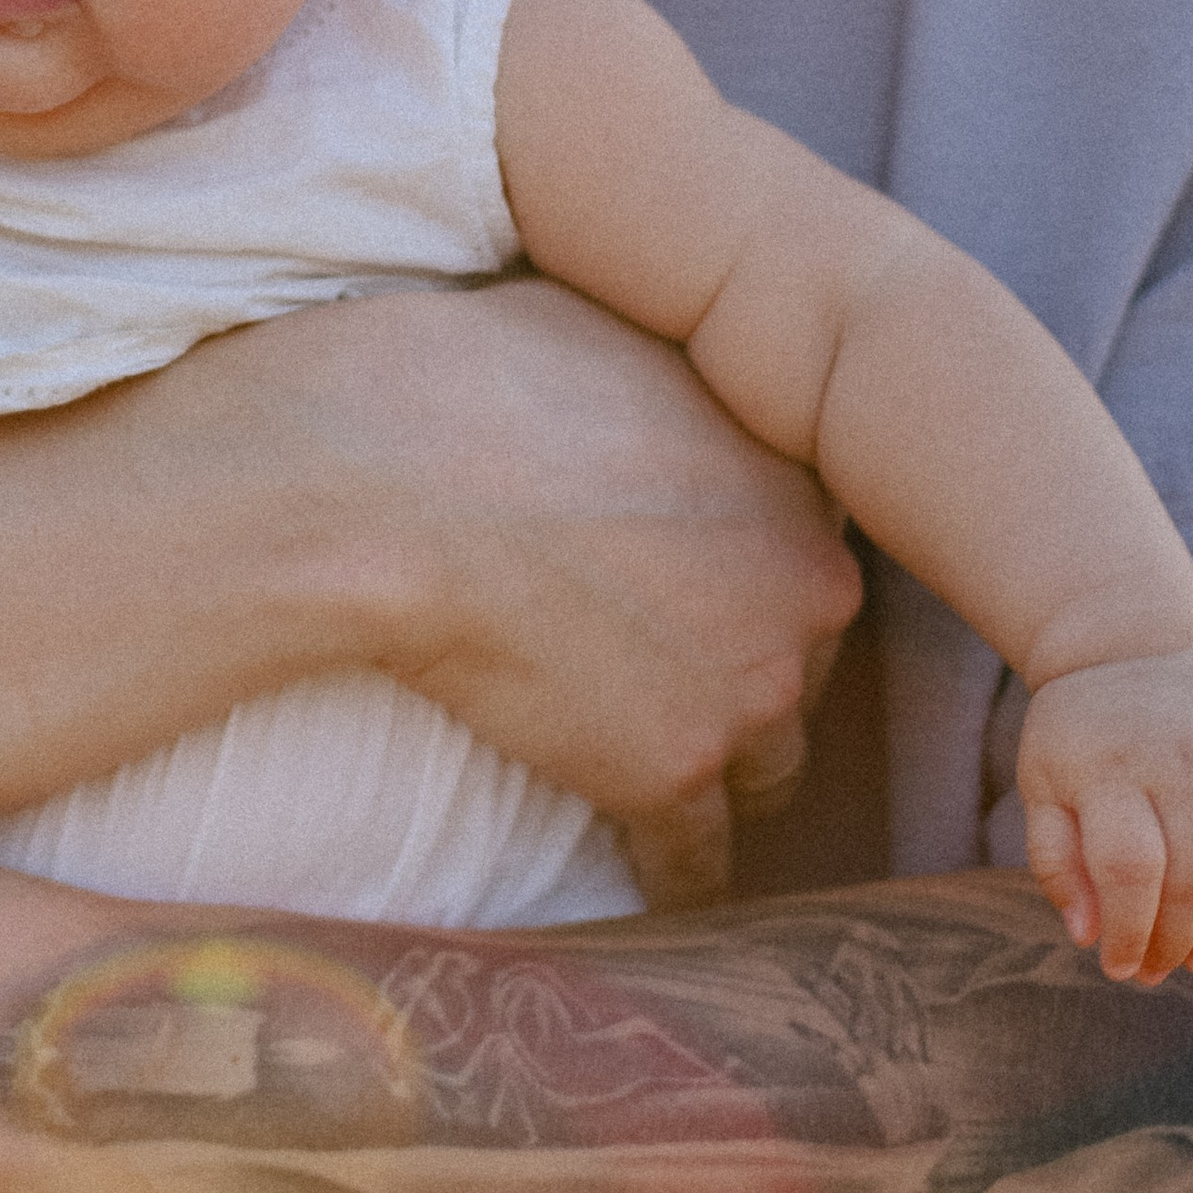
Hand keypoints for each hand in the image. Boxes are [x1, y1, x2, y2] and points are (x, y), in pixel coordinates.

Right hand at [277, 279, 854, 874]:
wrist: (383, 486)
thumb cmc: (466, 379)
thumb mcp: (601, 321)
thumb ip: (669, 370)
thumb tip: (651, 375)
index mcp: (799, 469)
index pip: (807, 545)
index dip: (747, 568)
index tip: (693, 583)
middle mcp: (810, 586)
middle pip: (802, 658)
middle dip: (741, 668)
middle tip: (659, 671)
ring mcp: (750, 692)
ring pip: (768, 766)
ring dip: (715, 770)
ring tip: (649, 773)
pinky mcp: (672, 779)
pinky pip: (696, 859)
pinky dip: (666, 868)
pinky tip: (634, 872)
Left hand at [1017, 644, 1192, 982]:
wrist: (1132, 642)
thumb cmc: (1077, 731)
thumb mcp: (1041, 783)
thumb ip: (1056, 858)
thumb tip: (1088, 936)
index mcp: (1111, 772)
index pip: (1131, 872)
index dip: (1130, 933)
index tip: (1119, 967)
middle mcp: (1180, 763)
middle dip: (1178, 943)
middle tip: (1160, 970)